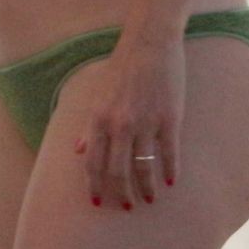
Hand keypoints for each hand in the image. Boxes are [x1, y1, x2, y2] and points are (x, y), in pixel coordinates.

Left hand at [75, 34, 183, 209]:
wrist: (150, 42)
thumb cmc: (122, 67)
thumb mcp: (98, 94)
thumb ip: (89, 125)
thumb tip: (79, 150)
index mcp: (99, 119)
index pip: (93, 163)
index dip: (95, 186)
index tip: (99, 203)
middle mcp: (120, 125)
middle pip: (117, 171)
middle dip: (122, 194)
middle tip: (127, 206)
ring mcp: (146, 123)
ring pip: (143, 167)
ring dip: (146, 188)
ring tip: (149, 199)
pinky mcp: (169, 118)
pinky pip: (169, 153)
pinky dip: (169, 171)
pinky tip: (170, 182)